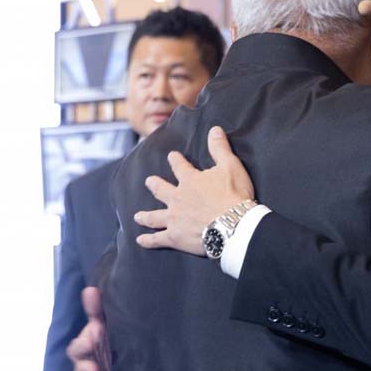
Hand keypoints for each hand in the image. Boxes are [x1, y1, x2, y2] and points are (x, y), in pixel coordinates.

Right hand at [67, 287, 112, 370]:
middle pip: (81, 370)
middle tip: (95, 369)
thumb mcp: (105, 322)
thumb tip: (91, 289)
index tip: (93, 338)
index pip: (77, 348)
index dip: (82, 345)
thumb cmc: (109, 337)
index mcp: (86, 348)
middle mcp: (89, 365)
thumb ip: (97, 310)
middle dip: (86, 370)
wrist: (128, 352)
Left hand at [133, 126, 255, 255]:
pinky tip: (140, 240)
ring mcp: (174, 219)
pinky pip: (157, 239)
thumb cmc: (233, 196)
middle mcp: (177, 199)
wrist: (233, 225)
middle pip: (161, 190)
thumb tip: (214, 129)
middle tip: (149, 182)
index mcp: (190, 181)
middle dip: (154, 185)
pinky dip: (148, 240)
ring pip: (155, 217)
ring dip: (145, 216)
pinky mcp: (175, 237)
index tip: (172, 156)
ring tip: (137, 216)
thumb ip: (220, 148)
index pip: (179, 166)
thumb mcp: (230, 166)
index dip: (175, 160)